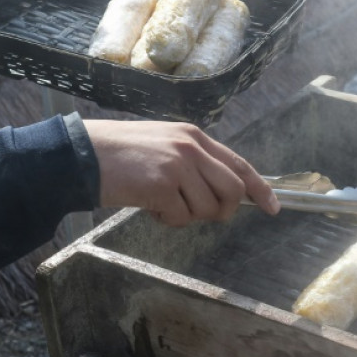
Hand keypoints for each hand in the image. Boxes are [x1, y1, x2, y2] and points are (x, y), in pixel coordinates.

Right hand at [83, 120, 279, 226]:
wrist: (83, 154)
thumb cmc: (120, 155)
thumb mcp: (164, 147)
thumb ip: (193, 163)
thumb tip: (222, 194)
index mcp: (194, 136)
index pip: (239, 164)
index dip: (260, 187)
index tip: (273, 206)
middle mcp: (191, 147)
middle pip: (233, 190)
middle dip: (222, 210)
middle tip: (200, 214)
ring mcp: (178, 165)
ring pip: (207, 208)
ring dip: (186, 216)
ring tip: (160, 203)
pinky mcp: (162, 185)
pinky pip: (181, 218)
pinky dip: (166, 220)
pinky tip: (147, 206)